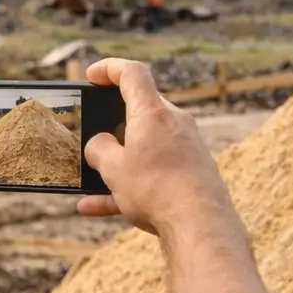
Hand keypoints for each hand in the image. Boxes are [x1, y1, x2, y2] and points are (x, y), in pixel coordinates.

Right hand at [77, 58, 236, 236]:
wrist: (200, 224)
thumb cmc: (156, 189)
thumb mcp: (113, 168)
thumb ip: (99, 149)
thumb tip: (100, 146)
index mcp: (153, 113)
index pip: (132, 73)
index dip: (109, 68)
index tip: (92, 75)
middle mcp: (174, 123)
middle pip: (141, 110)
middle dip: (114, 121)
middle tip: (94, 135)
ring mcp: (186, 148)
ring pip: (145, 146)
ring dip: (119, 160)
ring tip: (94, 177)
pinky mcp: (191, 172)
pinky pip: (154, 172)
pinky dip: (128, 184)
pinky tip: (96, 206)